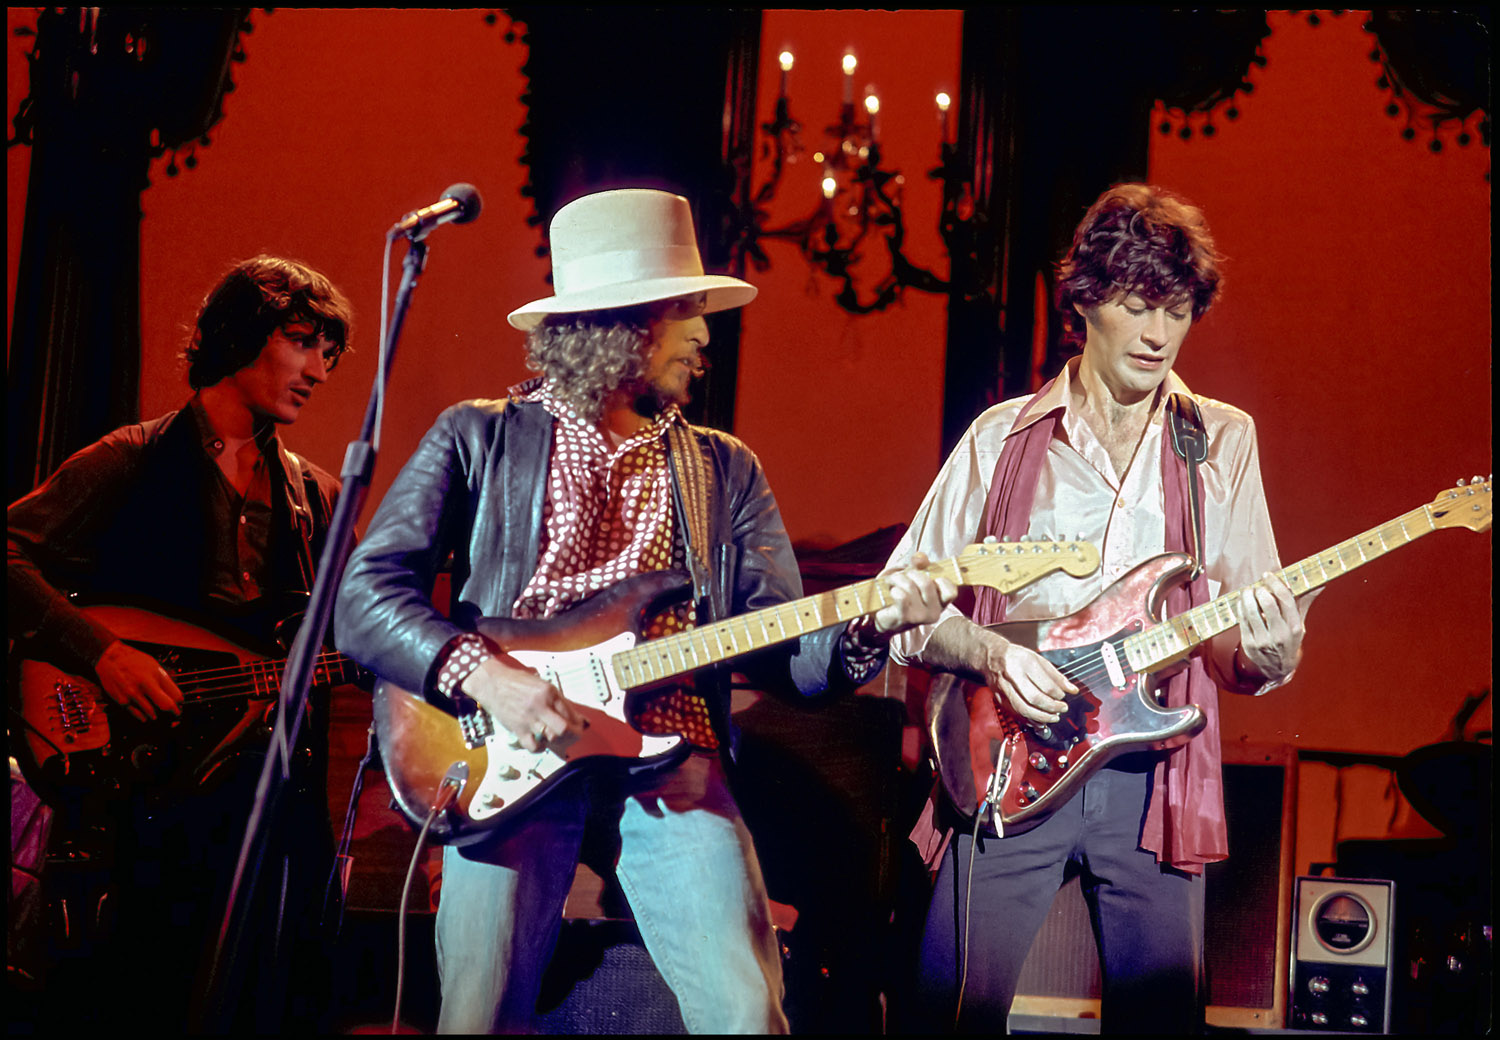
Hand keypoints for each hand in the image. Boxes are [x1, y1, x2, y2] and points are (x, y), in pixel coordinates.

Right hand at [94, 640, 183, 721]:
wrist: (110, 658)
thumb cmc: (133, 660)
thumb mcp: (154, 666)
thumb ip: (164, 680)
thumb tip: (175, 694)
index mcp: (154, 676)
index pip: (174, 694)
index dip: (179, 702)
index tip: (180, 704)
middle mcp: (144, 686)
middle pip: (165, 705)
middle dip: (173, 711)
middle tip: (176, 713)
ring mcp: (132, 694)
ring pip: (151, 712)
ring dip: (157, 714)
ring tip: (159, 714)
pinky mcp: (122, 700)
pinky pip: (136, 713)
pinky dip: (142, 716)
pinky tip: (146, 717)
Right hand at [460, 652, 580, 751]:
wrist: (492, 683)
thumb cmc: (516, 682)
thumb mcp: (541, 684)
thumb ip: (558, 699)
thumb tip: (575, 715)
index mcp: (549, 692)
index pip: (571, 712)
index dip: (578, 722)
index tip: (580, 726)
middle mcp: (540, 705)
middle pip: (564, 728)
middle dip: (572, 735)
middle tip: (573, 736)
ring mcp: (528, 718)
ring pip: (551, 737)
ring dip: (557, 740)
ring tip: (556, 738)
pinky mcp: (518, 728)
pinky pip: (533, 745)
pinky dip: (540, 747)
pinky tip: (541, 743)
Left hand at [871, 552, 959, 634]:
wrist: (883, 615)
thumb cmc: (902, 594)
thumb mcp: (913, 576)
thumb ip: (920, 564)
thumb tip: (920, 558)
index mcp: (941, 603)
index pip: (950, 590)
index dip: (940, 578)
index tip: (926, 574)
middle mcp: (934, 612)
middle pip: (927, 583)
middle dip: (912, 573)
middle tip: (903, 576)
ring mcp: (920, 617)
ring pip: (910, 586)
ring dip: (898, 579)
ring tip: (893, 582)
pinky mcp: (905, 618)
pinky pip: (901, 596)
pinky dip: (894, 589)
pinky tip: (892, 592)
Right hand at [977, 629, 1076, 725]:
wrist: (991, 656)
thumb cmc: (1016, 657)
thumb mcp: (1038, 660)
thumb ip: (1055, 675)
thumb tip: (1072, 689)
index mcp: (1025, 663)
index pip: (1046, 684)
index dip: (1058, 694)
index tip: (1063, 696)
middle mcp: (1013, 676)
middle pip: (1034, 698)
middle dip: (1051, 707)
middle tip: (1062, 709)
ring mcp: (1004, 688)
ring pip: (1024, 709)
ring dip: (1041, 717)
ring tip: (1053, 717)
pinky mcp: (999, 698)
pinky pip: (1015, 713)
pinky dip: (1029, 720)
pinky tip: (1038, 720)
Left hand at [1236, 572, 1321, 683]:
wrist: (1278, 667)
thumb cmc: (1289, 640)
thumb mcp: (1300, 624)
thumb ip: (1305, 602)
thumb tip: (1319, 584)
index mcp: (1294, 626)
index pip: (1285, 599)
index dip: (1275, 583)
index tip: (1267, 575)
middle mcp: (1280, 634)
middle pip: (1267, 604)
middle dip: (1259, 590)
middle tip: (1256, 586)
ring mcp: (1263, 640)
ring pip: (1251, 611)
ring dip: (1247, 597)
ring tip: (1247, 591)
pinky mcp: (1249, 644)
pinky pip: (1242, 620)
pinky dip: (1240, 607)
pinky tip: (1242, 602)